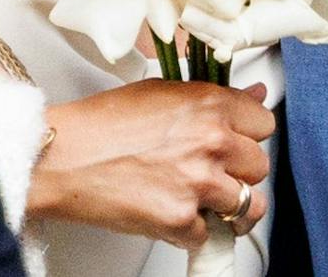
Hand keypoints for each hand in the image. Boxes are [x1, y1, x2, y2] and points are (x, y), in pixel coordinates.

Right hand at [30, 79, 273, 248]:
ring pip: (249, 206)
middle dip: (240, 172)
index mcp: (209, 105)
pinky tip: (173, 213)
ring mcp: (199, 182)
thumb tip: (253, 97)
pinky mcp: (181, 218)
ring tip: (206, 202)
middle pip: (260, 166)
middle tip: (214, 172)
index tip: (237, 141)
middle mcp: (211, 142)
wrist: (62, 157)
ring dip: (229, 208)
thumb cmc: (102, 123)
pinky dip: (193, 231)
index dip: (249, 134)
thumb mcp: (162, 92)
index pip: (264, 122)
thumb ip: (213, 98)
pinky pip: (209, 235)